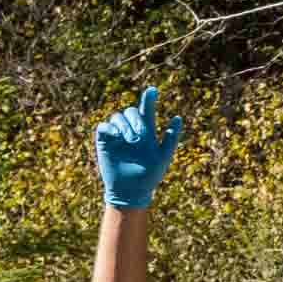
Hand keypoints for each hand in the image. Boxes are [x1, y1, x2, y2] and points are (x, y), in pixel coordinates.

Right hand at [92, 84, 173, 211]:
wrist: (132, 191)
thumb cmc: (150, 175)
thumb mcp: (164, 156)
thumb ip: (171, 138)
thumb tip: (178, 117)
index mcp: (146, 131)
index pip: (147, 109)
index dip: (149, 98)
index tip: (153, 90)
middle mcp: (131, 129)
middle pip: (131, 111)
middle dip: (136, 120)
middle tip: (140, 137)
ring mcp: (117, 134)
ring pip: (118, 116)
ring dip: (125, 125)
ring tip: (131, 140)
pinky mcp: (105, 141)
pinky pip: (104, 126)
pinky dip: (110, 128)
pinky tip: (117, 137)